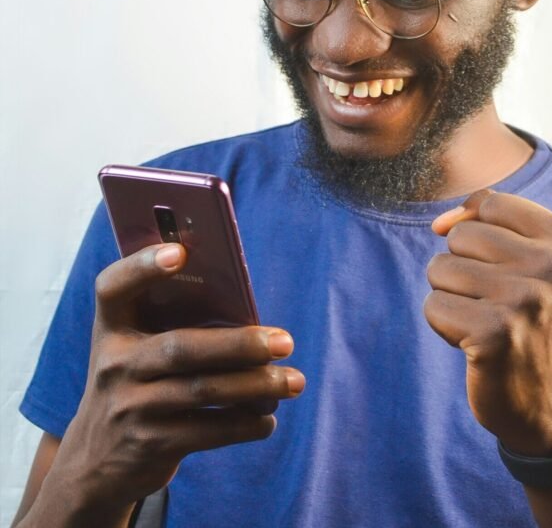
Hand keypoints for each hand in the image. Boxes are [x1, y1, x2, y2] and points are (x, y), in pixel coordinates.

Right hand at [49, 243, 304, 513]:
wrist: (94, 463)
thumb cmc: (137, 383)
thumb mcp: (136, 349)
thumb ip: (175, 324)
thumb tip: (251, 318)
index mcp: (112, 327)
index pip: (114, 287)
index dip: (142, 267)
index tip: (180, 252)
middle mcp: (115, 365)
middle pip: (182, 348)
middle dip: (240, 345)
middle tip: (286, 341)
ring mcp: (129, 407)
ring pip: (202, 391)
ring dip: (257, 386)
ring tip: (294, 381)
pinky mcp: (148, 445)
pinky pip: (207, 431)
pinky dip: (245, 423)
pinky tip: (268, 418)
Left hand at [424, 190, 551, 455]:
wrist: (548, 402)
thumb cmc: (530, 316)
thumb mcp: (531, 257)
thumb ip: (484, 219)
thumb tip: (439, 224)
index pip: (491, 203)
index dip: (479, 232)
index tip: (505, 268)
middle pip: (461, 235)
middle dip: (464, 267)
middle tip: (498, 302)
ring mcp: (527, 301)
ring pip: (440, 267)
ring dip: (452, 296)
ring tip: (487, 319)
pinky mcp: (495, 334)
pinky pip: (433, 305)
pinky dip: (444, 325)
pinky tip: (476, 343)